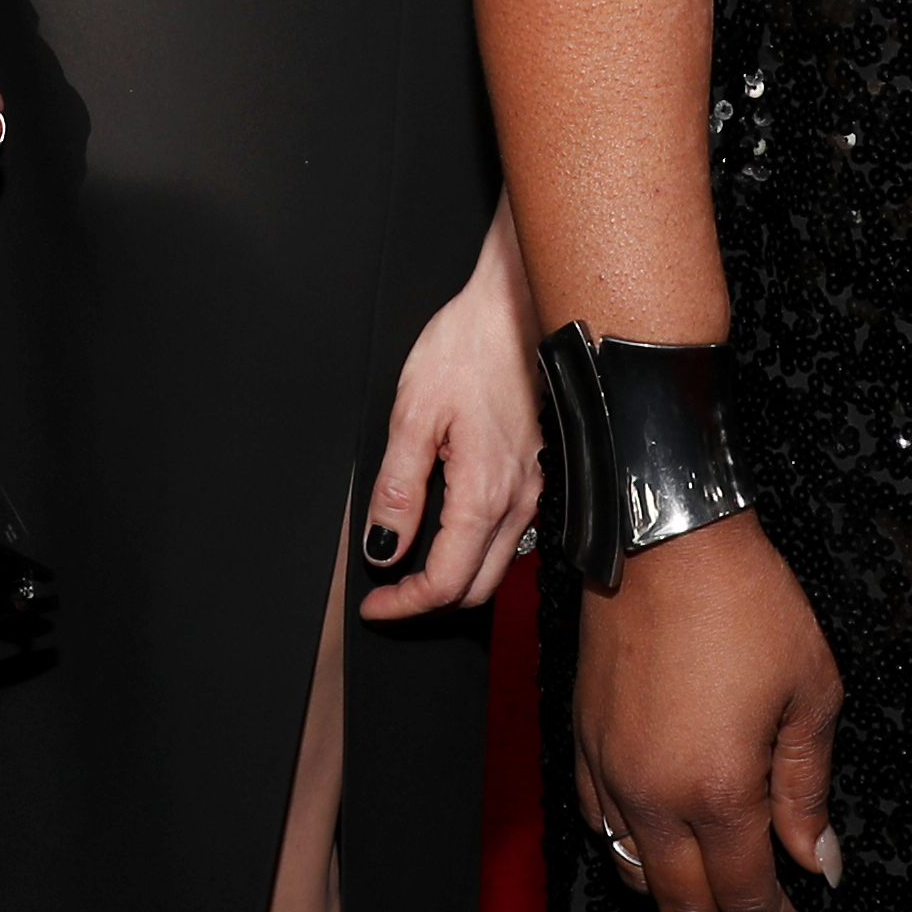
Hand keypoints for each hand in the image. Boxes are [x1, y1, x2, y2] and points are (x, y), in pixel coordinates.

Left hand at [361, 205, 540, 620]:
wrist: (517, 306)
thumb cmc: (468, 348)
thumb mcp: (413, 415)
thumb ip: (398, 491)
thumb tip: (384, 548)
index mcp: (484, 494)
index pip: (444, 583)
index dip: (404, 606)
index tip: (373, 605)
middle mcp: (519, 502)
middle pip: (476, 588)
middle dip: (428, 603)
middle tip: (386, 596)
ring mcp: (534, 490)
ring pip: (497, 567)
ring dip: (454, 580)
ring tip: (409, 569)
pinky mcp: (538, 474)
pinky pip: (511, 536)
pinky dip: (475, 553)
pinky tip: (447, 533)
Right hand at [574, 514, 842, 911]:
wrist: (665, 537)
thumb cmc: (745, 602)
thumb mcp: (811, 692)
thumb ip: (809, 788)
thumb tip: (819, 860)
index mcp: (720, 789)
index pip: (747, 898)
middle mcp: (656, 795)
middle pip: (687, 907)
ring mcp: (612, 772)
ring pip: (637, 876)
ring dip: (681, 903)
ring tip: (719, 902)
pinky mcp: (584, 743)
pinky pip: (599, 826)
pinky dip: (633, 855)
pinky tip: (663, 847)